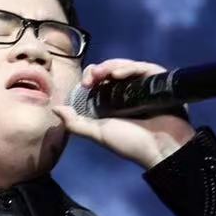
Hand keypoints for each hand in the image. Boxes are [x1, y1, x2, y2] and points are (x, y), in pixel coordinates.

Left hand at [48, 58, 196, 169]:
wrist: (160, 149)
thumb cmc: (131, 144)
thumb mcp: (98, 133)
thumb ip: (76, 123)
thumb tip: (55, 109)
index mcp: (113, 101)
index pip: (100, 80)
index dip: (90, 77)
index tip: (85, 84)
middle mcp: (128, 92)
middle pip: (111, 70)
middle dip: (100, 70)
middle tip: (93, 78)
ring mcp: (144, 86)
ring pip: (126, 66)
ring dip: (112, 66)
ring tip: (105, 73)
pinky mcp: (159, 82)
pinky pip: (144, 68)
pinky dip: (130, 67)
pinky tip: (119, 74)